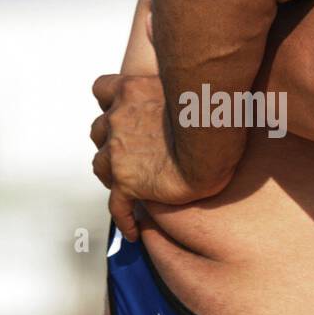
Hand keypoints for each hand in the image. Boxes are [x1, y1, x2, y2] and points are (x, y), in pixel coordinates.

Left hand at [90, 73, 219, 240]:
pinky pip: (117, 205)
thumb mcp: (191, 82)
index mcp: (132, 91)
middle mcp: (119, 118)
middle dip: (111, 139)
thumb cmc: (213, 108)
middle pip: (100, 129)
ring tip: (128, 186)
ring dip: (112, 173)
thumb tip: (203, 84)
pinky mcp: (127, 182)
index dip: (110, 102)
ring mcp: (119, 151)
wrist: (213, 139)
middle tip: (129, 151)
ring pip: (101, 164)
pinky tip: (134, 232)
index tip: (121, 109)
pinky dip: (123, 218)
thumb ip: (182, 86)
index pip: (102, 90)